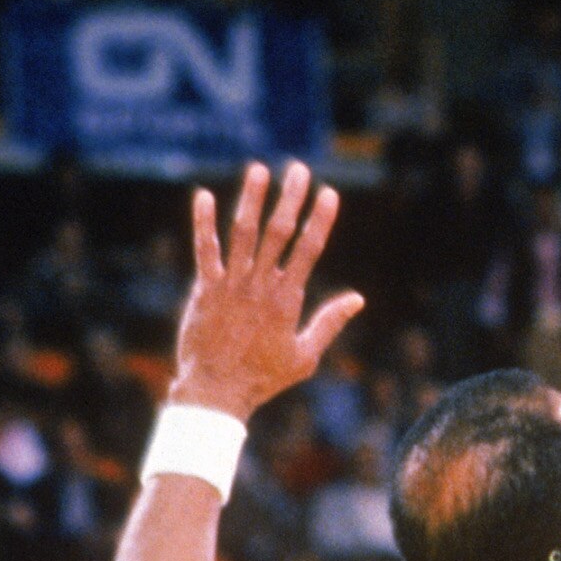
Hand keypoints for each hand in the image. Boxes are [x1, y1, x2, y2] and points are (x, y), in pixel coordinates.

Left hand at [172, 161, 364, 421]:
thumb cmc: (262, 377)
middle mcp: (261, 285)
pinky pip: (205, 250)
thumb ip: (329, 323)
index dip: (320, 219)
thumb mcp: (305, 356)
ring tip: (258, 170)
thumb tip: (358, 299)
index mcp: (288, 298)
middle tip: (298, 168)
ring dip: (251, 199)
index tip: (329, 193)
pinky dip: (203, 223)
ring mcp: (231, 285)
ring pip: (243, 233)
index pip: (308, 249)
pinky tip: (202, 196)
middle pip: (279, 232)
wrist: (216, 392)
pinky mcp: (204, 290)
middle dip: (290, 198)